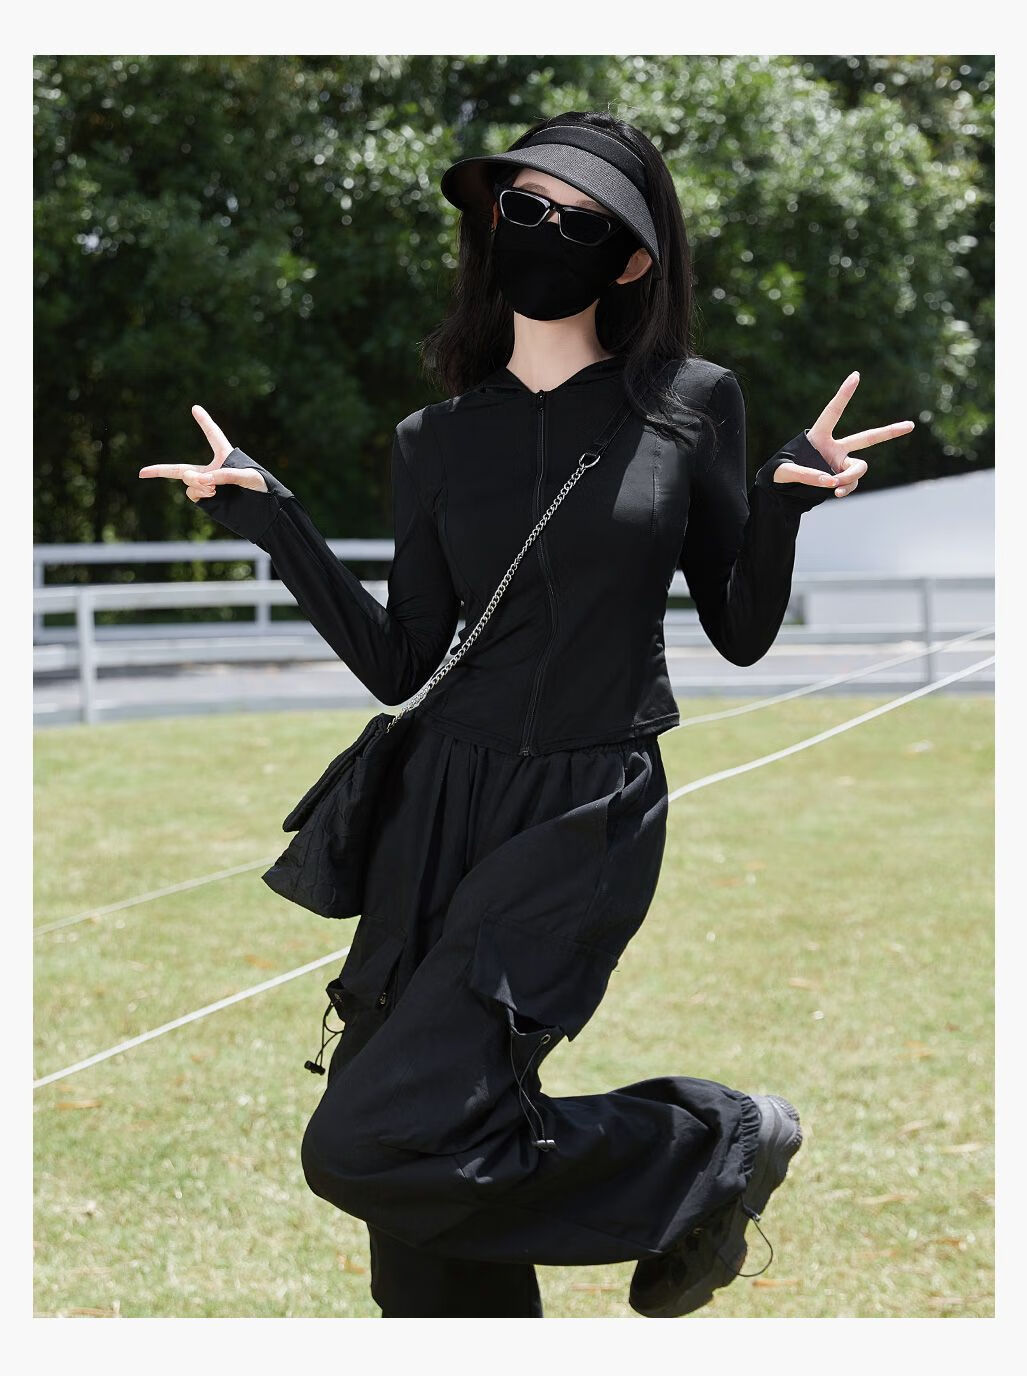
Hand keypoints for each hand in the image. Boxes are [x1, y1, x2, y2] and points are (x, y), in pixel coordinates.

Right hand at [137, 405, 268, 500]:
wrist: (267, 510)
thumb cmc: (262, 487)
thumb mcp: (248, 477)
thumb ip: (225, 475)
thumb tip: (202, 480)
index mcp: (226, 455)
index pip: (213, 435)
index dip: (205, 422)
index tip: (195, 408)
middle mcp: (212, 470)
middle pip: (181, 468)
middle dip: (160, 471)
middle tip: (142, 473)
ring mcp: (208, 486)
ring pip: (188, 480)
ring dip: (195, 481)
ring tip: (213, 487)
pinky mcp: (209, 501)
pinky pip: (193, 493)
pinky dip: (198, 491)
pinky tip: (211, 493)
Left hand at [773, 372, 915, 496]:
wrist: (783, 489)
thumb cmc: (779, 473)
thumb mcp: (784, 472)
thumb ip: (805, 474)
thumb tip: (829, 481)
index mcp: (818, 436)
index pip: (832, 412)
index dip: (844, 395)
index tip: (856, 375)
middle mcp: (834, 447)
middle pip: (867, 438)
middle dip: (889, 432)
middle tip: (910, 425)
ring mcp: (840, 463)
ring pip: (859, 468)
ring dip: (850, 477)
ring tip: (834, 485)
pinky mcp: (842, 478)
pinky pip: (852, 483)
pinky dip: (846, 488)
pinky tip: (835, 492)